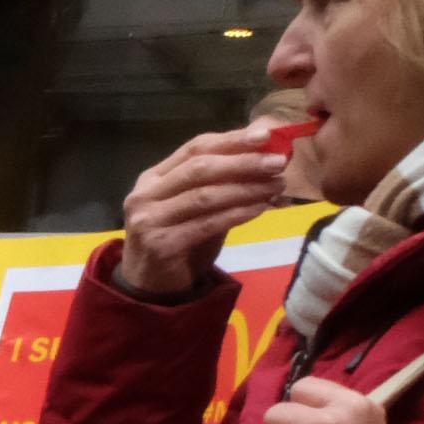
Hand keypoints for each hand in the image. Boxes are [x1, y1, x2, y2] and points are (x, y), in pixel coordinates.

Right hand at [117, 125, 294, 299]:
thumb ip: (223, 180)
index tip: (266, 135)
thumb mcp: (199, 206)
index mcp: (153, 178)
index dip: (231, 139)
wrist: (151, 288)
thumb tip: (265, 150)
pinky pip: (207, 224)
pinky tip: (261, 208)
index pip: (195, 148)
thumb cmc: (179, 241)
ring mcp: (149, 220)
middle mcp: (145, 195)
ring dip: (246, 188)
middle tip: (278, 162)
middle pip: (200, 168)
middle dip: (243, 162)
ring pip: (205, 195)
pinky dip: (237, 214)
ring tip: (277, 186)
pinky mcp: (160, 244)